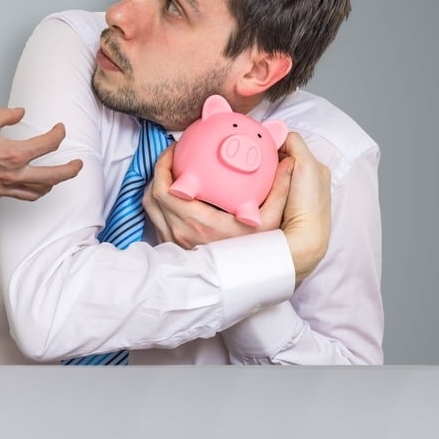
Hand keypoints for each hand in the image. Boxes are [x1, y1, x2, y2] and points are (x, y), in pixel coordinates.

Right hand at [0, 107, 83, 200]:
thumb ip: (8, 117)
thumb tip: (20, 114)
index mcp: (13, 154)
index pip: (47, 146)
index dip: (58, 135)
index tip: (59, 129)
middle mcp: (10, 176)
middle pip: (51, 178)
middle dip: (69, 171)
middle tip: (78, 166)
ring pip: (35, 193)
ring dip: (49, 185)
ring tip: (54, 178)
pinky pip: (14, 196)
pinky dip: (25, 191)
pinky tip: (24, 184)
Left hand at [143, 133, 329, 280]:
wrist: (240, 287)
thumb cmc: (254, 257)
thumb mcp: (272, 225)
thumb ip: (280, 194)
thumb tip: (288, 165)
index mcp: (198, 223)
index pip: (165, 190)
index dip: (163, 167)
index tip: (174, 151)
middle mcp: (179, 232)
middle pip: (152, 195)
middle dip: (159, 171)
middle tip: (172, 157)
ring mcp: (172, 242)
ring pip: (150, 207)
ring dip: (157, 187)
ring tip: (172, 172)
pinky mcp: (171, 248)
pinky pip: (156, 219)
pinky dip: (160, 204)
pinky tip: (176, 194)